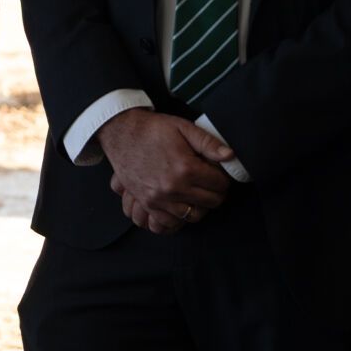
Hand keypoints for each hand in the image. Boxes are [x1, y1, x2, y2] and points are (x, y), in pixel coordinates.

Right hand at [96, 109, 233, 233]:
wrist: (120, 132)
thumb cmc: (152, 129)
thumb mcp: (183, 128)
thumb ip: (209, 142)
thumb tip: (230, 156)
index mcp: (186, 168)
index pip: (220, 184)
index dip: (223, 178)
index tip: (219, 174)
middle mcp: (173, 187)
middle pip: (211, 202)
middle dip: (216, 193)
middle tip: (211, 184)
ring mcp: (159, 198)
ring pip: (193, 215)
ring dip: (200, 206)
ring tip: (198, 194)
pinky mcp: (147, 202)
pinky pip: (169, 222)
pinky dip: (178, 217)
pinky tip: (181, 204)